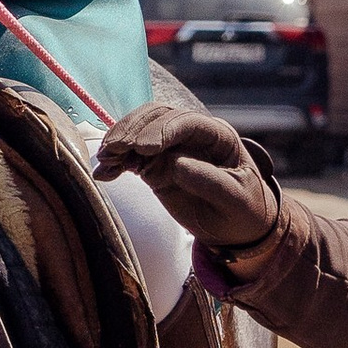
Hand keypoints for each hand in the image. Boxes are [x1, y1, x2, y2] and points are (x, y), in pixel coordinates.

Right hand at [93, 101, 281, 251]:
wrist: (236, 229)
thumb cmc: (243, 211)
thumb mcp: (235, 199)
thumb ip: (209, 181)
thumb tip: (175, 163)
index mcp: (217, 136)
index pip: (187, 122)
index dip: (163, 129)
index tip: (143, 147)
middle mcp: (191, 135)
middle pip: (157, 118)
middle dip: (133, 131)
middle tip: (114, 149)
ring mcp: (171, 148)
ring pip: (139, 132)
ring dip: (119, 142)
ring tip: (103, 160)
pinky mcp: (154, 164)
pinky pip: (131, 157)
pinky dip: (116, 163)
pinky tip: (103, 174)